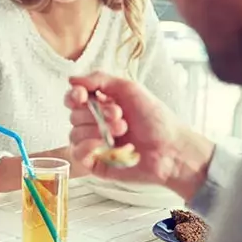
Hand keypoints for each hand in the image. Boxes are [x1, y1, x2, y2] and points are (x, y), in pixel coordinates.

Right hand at [65, 72, 214, 199]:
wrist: (170, 149)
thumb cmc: (156, 119)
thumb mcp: (129, 89)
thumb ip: (99, 79)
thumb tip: (71, 79)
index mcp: (101, 105)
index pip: (74, 98)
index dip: (74, 95)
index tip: (82, 96)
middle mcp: (95, 124)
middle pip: (74, 115)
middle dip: (96, 114)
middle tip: (120, 116)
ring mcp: (94, 144)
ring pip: (74, 133)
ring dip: (97, 130)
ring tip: (123, 131)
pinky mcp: (95, 163)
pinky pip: (77, 153)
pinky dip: (87, 146)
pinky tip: (103, 145)